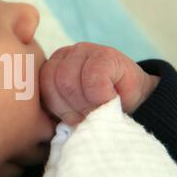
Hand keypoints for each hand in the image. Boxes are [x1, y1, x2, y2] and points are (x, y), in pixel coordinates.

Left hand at [40, 42, 159, 124]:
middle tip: (89, 114)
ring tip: (99, 107)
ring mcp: (83, 51)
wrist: (135, 100)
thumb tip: (41, 125)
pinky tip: (111, 99)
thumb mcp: (71, 112)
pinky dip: (101, 96)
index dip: (57, 108)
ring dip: (85, 103)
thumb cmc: (97, 109)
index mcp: (51, 68)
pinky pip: (92, 79)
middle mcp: (63, 55)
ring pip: (68, 82)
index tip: (73, 118)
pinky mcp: (105, 54)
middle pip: (54, 84)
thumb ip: (54, 111)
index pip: (42, 87)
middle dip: (71, 107)